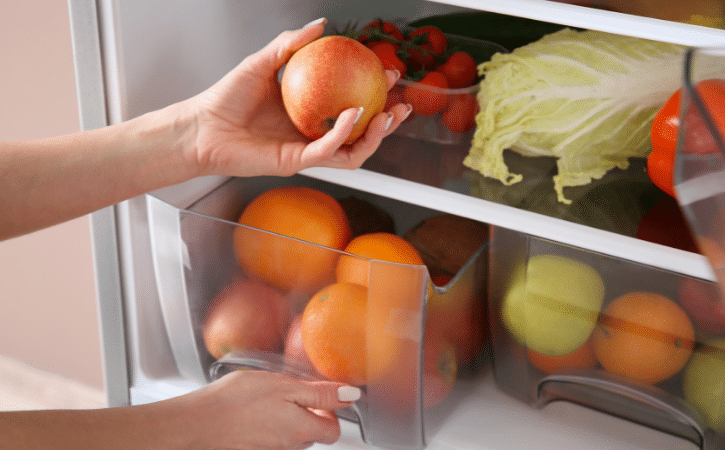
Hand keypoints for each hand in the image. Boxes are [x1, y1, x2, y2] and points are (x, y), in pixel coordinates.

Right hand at [175, 370, 360, 449]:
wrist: (193, 424)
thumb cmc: (234, 403)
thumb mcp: (284, 386)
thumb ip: (320, 392)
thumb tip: (350, 395)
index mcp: (302, 430)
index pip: (334, 430)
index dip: (329, 410)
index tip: (316, 394)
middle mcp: (289, 447)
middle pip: (312, 433)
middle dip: (306, 413)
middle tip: (287, 393)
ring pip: (290, 436)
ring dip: (284, 418)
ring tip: (264, 401)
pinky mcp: (253, 449)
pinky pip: (269, 438)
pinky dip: (265, 425)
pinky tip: (249, 413)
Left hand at [185, 18, 410, 177]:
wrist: (202, 127)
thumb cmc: (225, 99)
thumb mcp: (262, 62)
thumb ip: (291, 44)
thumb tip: (321, 24)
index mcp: (308, 112)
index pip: (351, 103)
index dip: (374, 90)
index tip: (388, 74)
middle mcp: (311, 133)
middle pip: (360, 133)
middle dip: (388, 121)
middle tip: (403, 103)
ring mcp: (306, 150)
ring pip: (352, 150)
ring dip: (375, 135)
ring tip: (390, 115)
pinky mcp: (296, 162)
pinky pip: (329, 150)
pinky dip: (345, 133)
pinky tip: (354, 114)